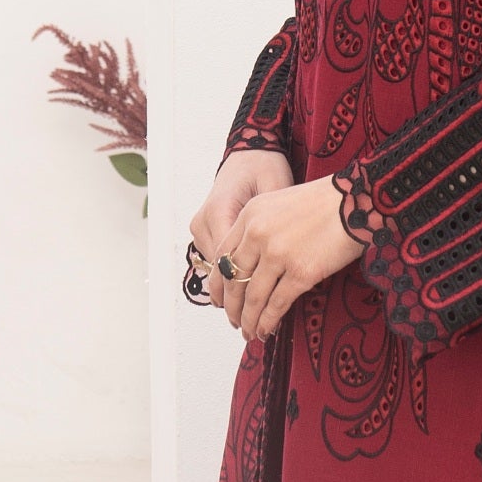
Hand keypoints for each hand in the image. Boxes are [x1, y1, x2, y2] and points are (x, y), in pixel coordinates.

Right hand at [182, 145, 290, 315]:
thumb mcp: (277, 191)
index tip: (259, 316)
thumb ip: (274, 225)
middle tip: (249, 330)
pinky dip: (229, 281)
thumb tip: (280, 260)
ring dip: (230, 296)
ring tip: (245, 322)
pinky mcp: (206, 228)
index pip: (229, 264)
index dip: (245, 295)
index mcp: (221, 211)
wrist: (250, 151)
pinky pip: (216, 261)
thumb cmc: (266, 167)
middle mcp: (205, 221)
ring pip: (215, 271)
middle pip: (218, 273)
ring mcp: (202, 225)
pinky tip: (241, 300)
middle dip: (234, 304)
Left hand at [209, 173, 363, 341]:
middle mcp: (257, 234)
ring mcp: (278, 254)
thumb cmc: (325, 201)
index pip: (222, 256)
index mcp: (250, 215)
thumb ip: (259, 228)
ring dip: (249, 320)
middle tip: (234, 321)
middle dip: (232, 307)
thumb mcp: (279, 203)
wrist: (357, 200)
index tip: (220, 299)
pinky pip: (276, 304)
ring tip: (249, 333)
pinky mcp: (301, 272)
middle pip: (234, 280)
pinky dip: (268, 322)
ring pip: (253, 297)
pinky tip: (266, 331)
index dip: (219, 283)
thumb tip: (250, 265)